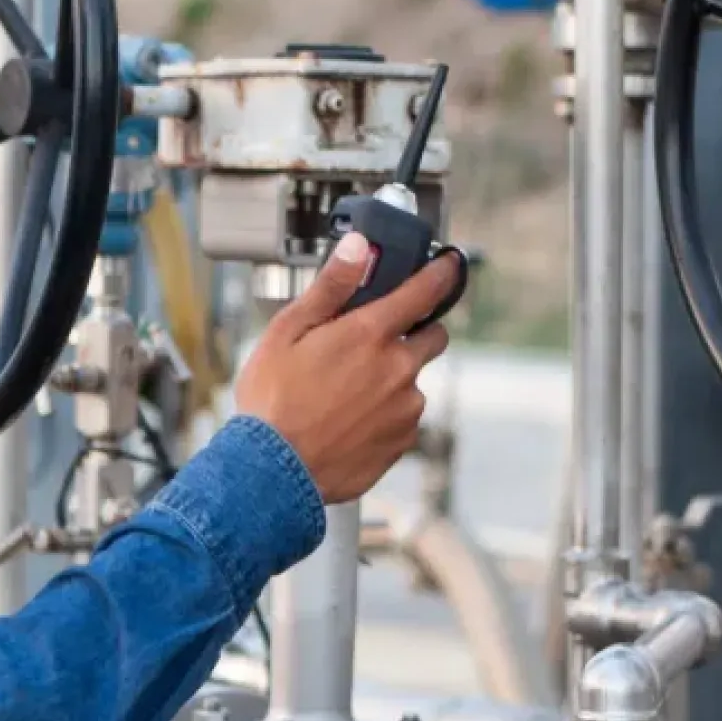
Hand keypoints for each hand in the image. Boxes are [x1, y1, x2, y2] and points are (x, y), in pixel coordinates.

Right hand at [235, 233, 457, 503]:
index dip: (441, 274)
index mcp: (370, 334)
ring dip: (392, 378)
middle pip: (433, 337)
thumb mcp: (287, 331)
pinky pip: (403, 418)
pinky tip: (347, 420)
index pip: (425, 292)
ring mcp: (404, 409)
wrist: (273, 474)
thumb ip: (330, 286)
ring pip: (412, 381)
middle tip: (374, 341)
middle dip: (414, 331)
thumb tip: (358, 246)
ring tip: (344, 392)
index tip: (450, 265)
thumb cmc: (272, 400)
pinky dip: (384, 414)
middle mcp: (398, 369)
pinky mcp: (401, 443)